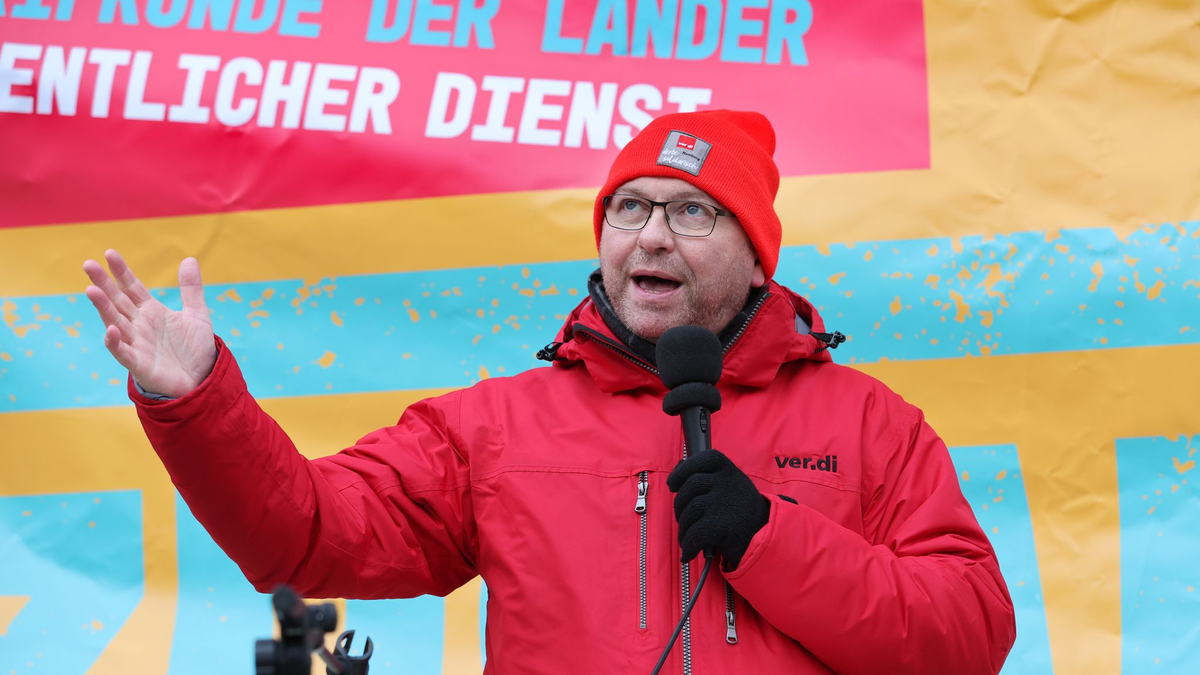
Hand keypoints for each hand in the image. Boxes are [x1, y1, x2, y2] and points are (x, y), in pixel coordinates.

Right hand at [82, 249, 216, 397]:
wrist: (201, 380)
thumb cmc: (194, 349)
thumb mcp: (197, 314)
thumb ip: (191, 289)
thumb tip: (189, 259)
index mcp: (150, 311)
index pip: (131, 287)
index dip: (121, 272)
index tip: (109, 253)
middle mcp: (139, 325)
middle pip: (117, 301)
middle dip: (103, 284)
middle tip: (88, 264)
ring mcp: (136, 343)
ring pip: (115, 322)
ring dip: (103, 308)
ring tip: (91, 290)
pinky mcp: (139, 364)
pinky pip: (123, 352)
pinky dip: (115, 342)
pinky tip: (110, 329)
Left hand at [667, 449, 769, 568]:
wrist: (767, 540)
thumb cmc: (741, 513)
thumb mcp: (730, 487)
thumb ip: (707, 477)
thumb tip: (678, 468)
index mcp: (729, 470)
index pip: (702, 459)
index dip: (682, 471)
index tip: (672, 485)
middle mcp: (728, 482)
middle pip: (689, 487)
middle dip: (680, 506)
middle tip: (684, 519)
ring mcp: (726, 503)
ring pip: (689, 511)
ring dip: (684, 529)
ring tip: (689, 539)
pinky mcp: (724, 525)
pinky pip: (694, 534)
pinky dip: (688, 546)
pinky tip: (688, 554)